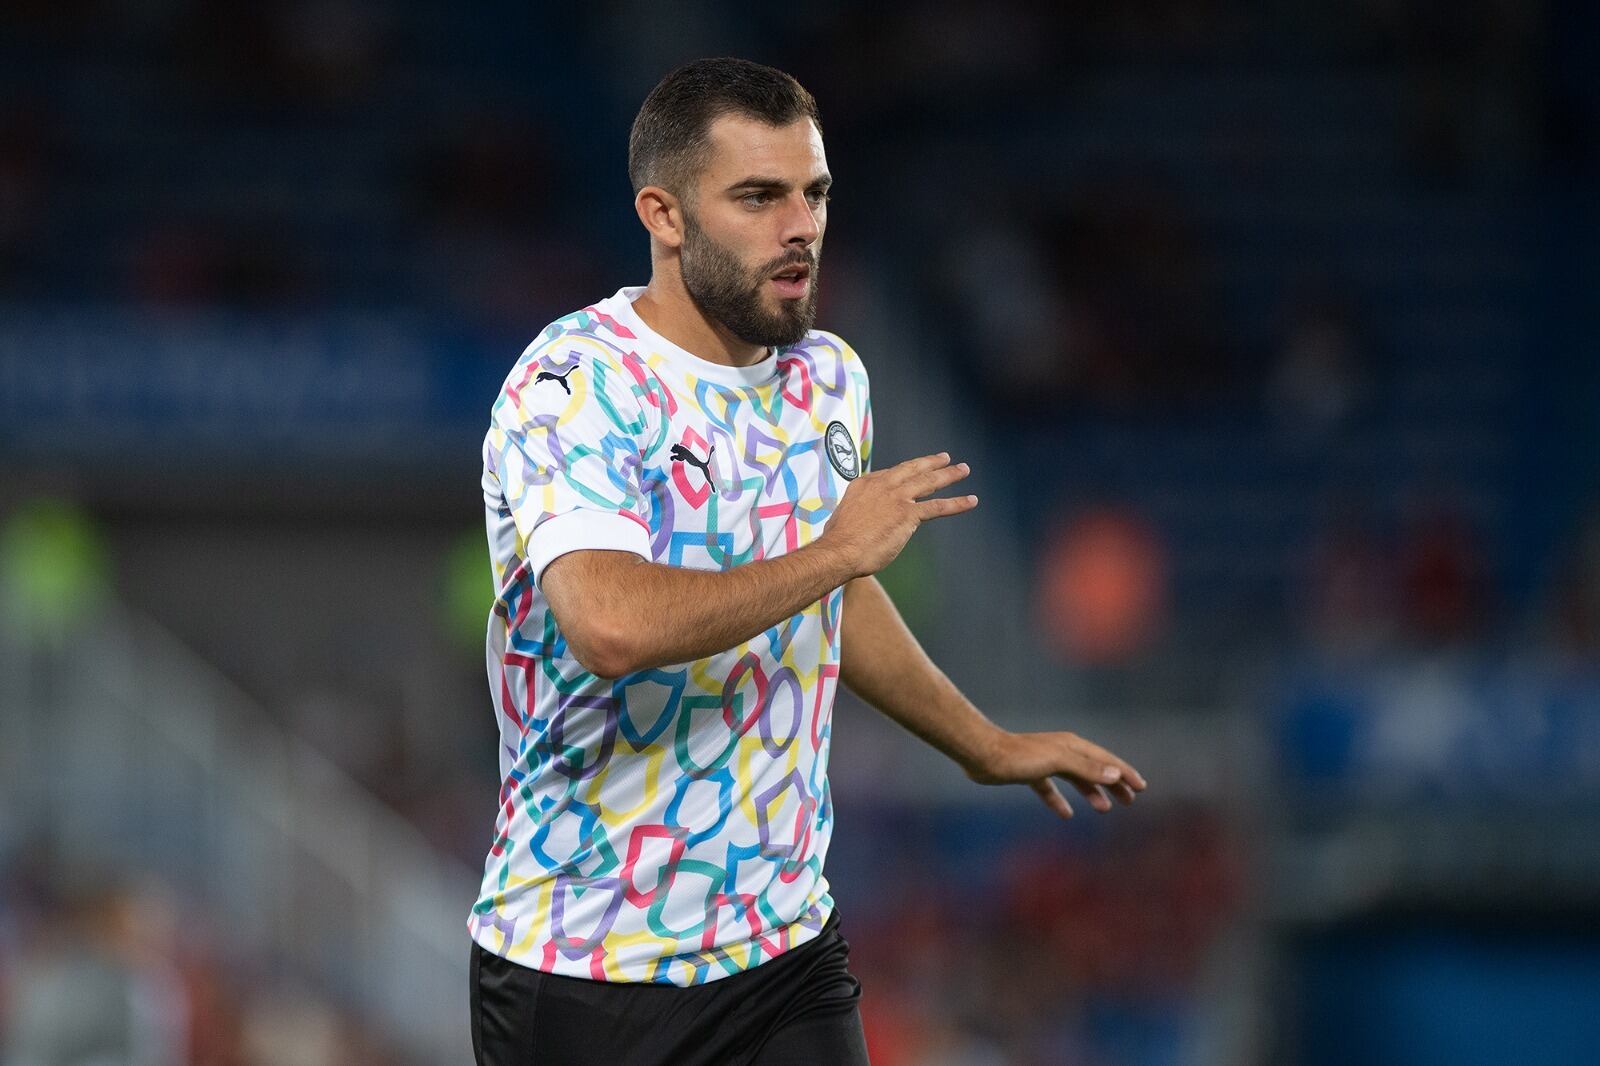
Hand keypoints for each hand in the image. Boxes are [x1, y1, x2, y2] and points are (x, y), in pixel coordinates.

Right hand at [820, 452, 976, 578]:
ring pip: (929, 481)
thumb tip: (863, 521)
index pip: (890, 473)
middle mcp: (883, 485)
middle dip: (931, 462)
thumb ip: (859, 512)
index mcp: (864, 484)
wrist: (840, 550)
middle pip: (912, 469)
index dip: (905, 472)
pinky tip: (971, 501)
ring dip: (949, 475)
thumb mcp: (844, 516)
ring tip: (964, 469)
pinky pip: (938, 506)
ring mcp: (897, 497)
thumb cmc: (838, 541)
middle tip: (945, 458)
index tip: (915, 469)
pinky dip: (957, 503)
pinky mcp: (909, 514)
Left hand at [966, 729, 1146, 818]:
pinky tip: (1066, 814)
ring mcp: (1046, 762)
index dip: (1124, 773)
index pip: (1106, 761)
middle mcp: (1062, 751)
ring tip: (1105, 809)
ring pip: (1075, 779)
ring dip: (1091, 792)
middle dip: (1113, 784)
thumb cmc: (1019, 757)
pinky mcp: (1030, 773)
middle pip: (1094, 768)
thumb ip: (1086, 768)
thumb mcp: (1057, 761)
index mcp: (1072, 746)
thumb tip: (1115, 774)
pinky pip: (1051, 789)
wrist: (983, 755)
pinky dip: (1060, 800)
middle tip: (1130, 801)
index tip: (1141, 787)